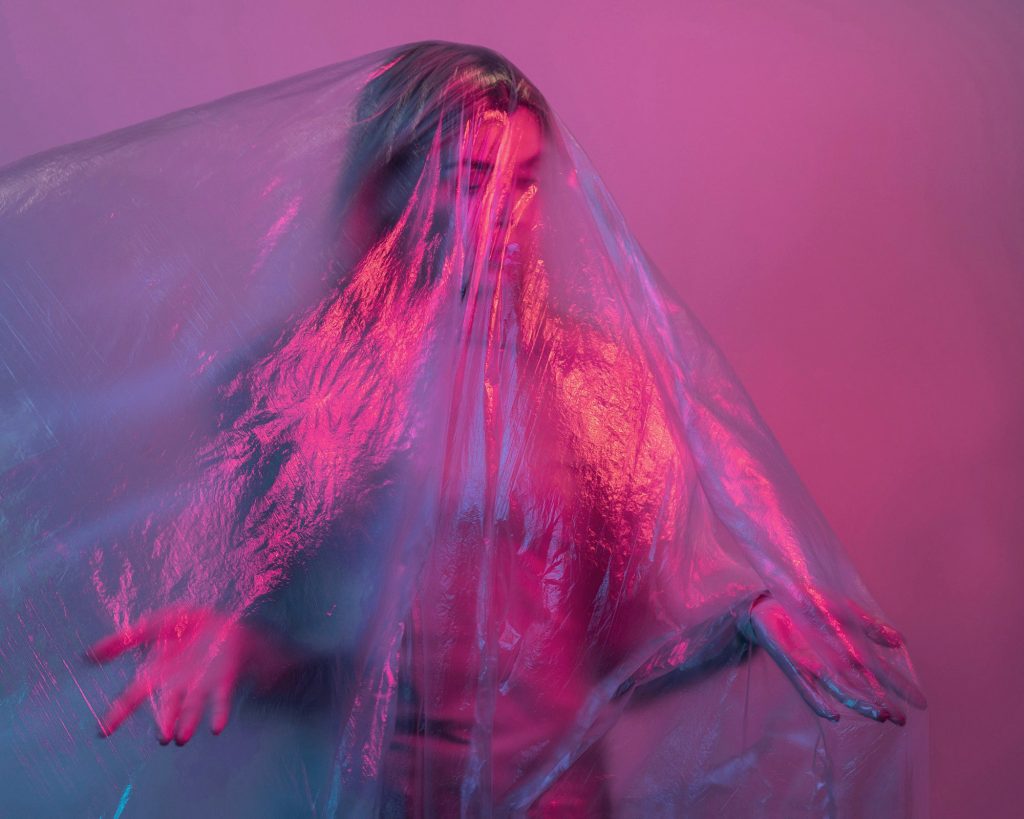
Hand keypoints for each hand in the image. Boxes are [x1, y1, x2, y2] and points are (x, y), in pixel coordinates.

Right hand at [83, 604, 297, 744]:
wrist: (223, 621)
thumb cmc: (184, 626)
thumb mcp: (151, 625)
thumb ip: (123, 640)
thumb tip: (86, 656)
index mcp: (156, 675)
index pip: (132, 697)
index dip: (117, 714)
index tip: (102, 732)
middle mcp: (177, 686)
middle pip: (168, 707)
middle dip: (165, 722)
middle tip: (163, 738)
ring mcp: (201, 684)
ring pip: (193, 708)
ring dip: (188, 723)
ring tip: (181, 738)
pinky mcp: (223, 679)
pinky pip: (220, 698)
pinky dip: (218, 713)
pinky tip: (217, 727)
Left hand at [738, 593, 926, 724]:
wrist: (774, 600)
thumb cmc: (810, 606)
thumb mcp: (845, 610)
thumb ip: (870, 626)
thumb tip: (901, 641)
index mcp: (851, 650)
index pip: (881, 671)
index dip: (900, 687)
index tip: (922, 703)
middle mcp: (836, 663)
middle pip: (864, 687)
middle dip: (883, 703)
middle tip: (902, 719)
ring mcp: (815, 666)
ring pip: (841, 690)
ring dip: (859, 704)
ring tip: (879, 716)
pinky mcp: (793, 666)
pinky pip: (805, 688)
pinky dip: (818, 702)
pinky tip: (831, 716)